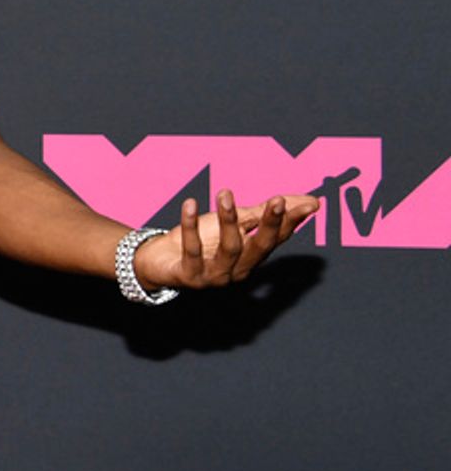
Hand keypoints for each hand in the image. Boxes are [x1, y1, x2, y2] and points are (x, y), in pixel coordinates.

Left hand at [132, 190, 320, 290]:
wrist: (159, 261)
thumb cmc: (202, 240)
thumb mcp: (235, 222)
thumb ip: (265, 213)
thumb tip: (310, 202)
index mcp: (252, 256)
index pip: (278, 238)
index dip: (292, 222)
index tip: (309, 204)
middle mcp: (238, 270)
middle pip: (260, 247)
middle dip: (271, 224)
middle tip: (278, 200)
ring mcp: (215, 276)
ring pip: (230, 249)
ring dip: (228, 220)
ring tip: (224, 193)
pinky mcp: (190, 277)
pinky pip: (192, 250)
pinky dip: (190, 226)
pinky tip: (189, 204)